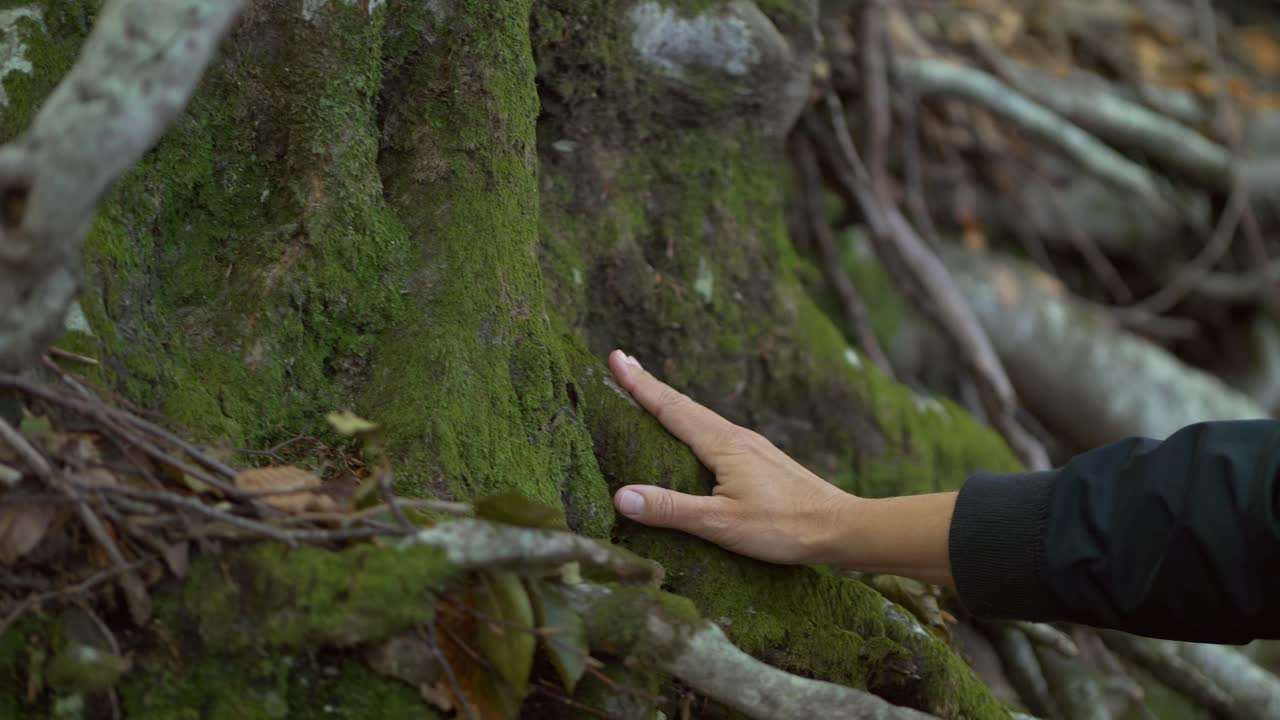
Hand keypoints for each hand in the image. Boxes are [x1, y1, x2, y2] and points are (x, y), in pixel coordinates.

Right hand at [607, 350, 856, 564]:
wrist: (842, 528)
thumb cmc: (784, 527)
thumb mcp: (721, 524)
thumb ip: (671, 509)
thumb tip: (621, 495)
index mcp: (723, 444)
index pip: (671, 408)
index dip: (641, 385)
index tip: (615, 358)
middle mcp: (736, 437)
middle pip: (684, 405)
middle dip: (651, 385)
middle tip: (623, 363)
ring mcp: (752, 447)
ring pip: (701, 417)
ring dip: (672, 402)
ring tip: (650, 393)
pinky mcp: (762, 460)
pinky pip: (716, 431)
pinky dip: (693, 422)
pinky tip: (695, 434)